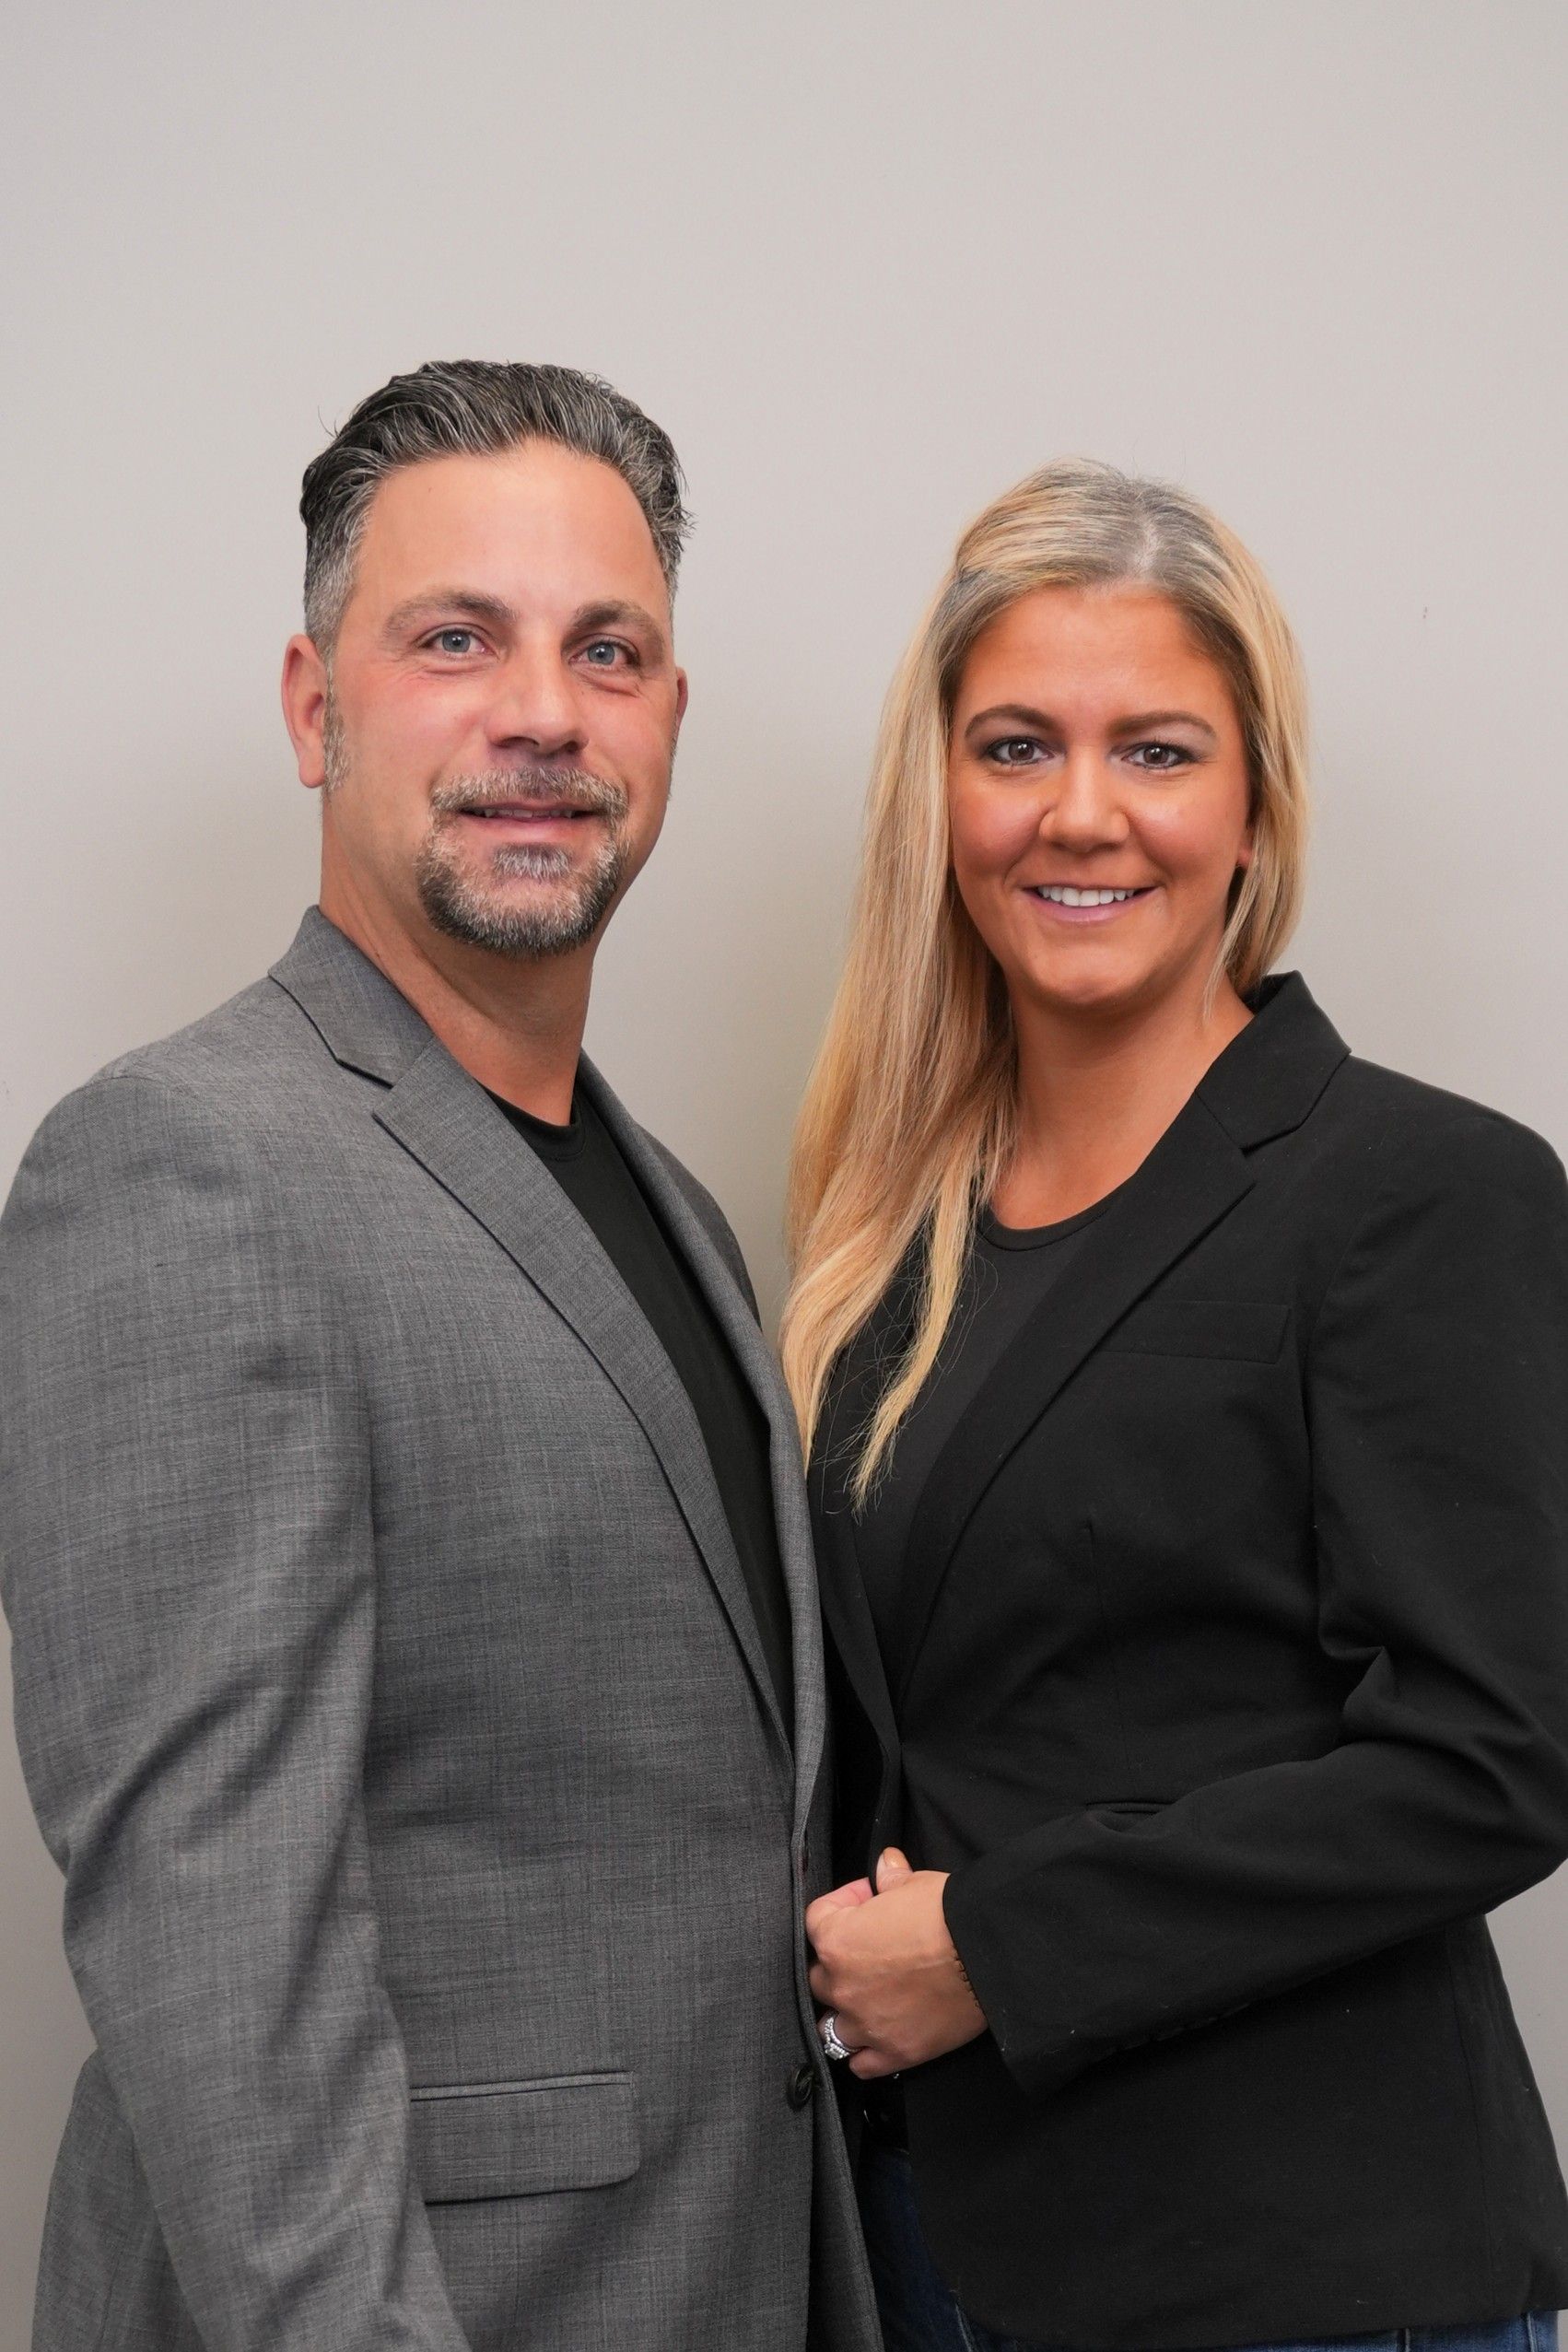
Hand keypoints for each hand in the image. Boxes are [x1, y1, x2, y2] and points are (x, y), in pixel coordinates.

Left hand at [806, 1847, 985, 2078]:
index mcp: (837, 1940)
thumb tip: (886, 1864)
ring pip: (832, 2026)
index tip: (867, 1899)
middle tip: (869, 1951)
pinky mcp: (894, 2052)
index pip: (817, 1919)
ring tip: (867, 1999)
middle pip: (820, 1977)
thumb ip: (890, 1878)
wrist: (985, 1956)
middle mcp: (842, 1986)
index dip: (843, 1904)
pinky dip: (864, 2053)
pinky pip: (861, 2063)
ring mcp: (866, 2024)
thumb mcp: (915, 1884)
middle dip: (839, 1962)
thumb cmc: (946, 1915)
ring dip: (846, 2012)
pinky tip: (876, 2037)